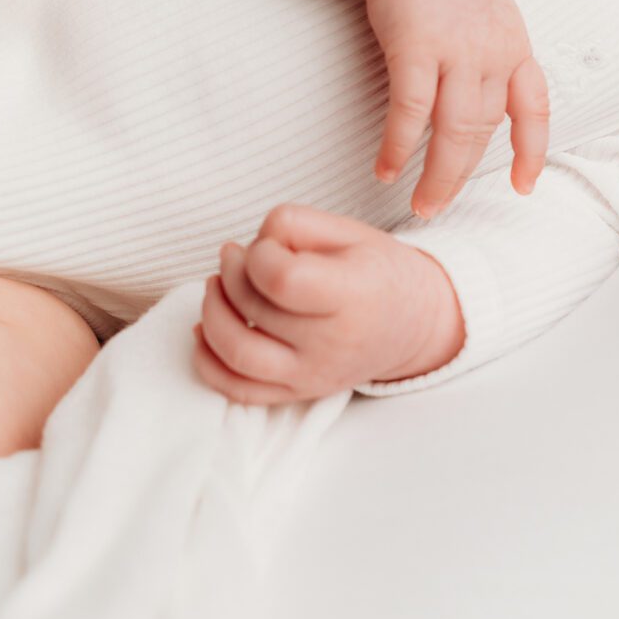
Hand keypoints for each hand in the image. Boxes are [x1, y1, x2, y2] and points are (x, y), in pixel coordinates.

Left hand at [190, 203, 457, 403]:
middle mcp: (333, 343)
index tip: (265, 245)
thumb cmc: (377, 271)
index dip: (258, 254)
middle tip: (234, 255)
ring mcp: (313, 375)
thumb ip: (297, 224)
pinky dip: (208, 362)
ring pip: (237, 355)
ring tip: (215, 287)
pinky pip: (238, 391)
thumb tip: (251, 244)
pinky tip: (206, 330)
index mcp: (353, 295)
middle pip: (254, 310)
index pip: (282, 280)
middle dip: (230, 273)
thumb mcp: (351, 231)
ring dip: (211, 315)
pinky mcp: (297, 394)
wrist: (413, 325)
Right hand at [342, 0, 547, 217]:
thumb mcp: (486, 13)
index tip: (526, 186)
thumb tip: (478, 99)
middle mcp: (494, 52)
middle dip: (462, 176)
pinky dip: (399, 146)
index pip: (534, 108)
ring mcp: (458, 50)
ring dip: (437, 175)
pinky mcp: (415, 47)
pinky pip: (411, 112)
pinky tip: (387, 167)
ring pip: (454, 132)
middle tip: (438, 205)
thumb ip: (489, 55)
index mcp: (514, 44)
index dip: (532, 151)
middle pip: (484, 131)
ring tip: (421, 202)